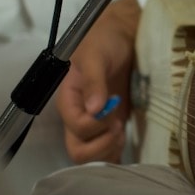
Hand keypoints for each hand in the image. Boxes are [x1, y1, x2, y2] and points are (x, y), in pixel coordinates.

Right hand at [57, 0, 140, 163]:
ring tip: (123, 130)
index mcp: (69, 100)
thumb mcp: (96, 55)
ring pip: (92, 157)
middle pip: (78, 151)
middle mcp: (78, 116)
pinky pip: (107, 153)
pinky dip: (116, 153)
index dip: (96, 125)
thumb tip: (94, 110)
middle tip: (119, 126)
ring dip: (109, 150)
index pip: (76, 127)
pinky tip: (126, 140)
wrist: (123, 37)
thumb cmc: (105, 41)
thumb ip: (94, 80)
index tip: (113, 106)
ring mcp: (94, 125)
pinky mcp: (109, 128)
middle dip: (101, 145)